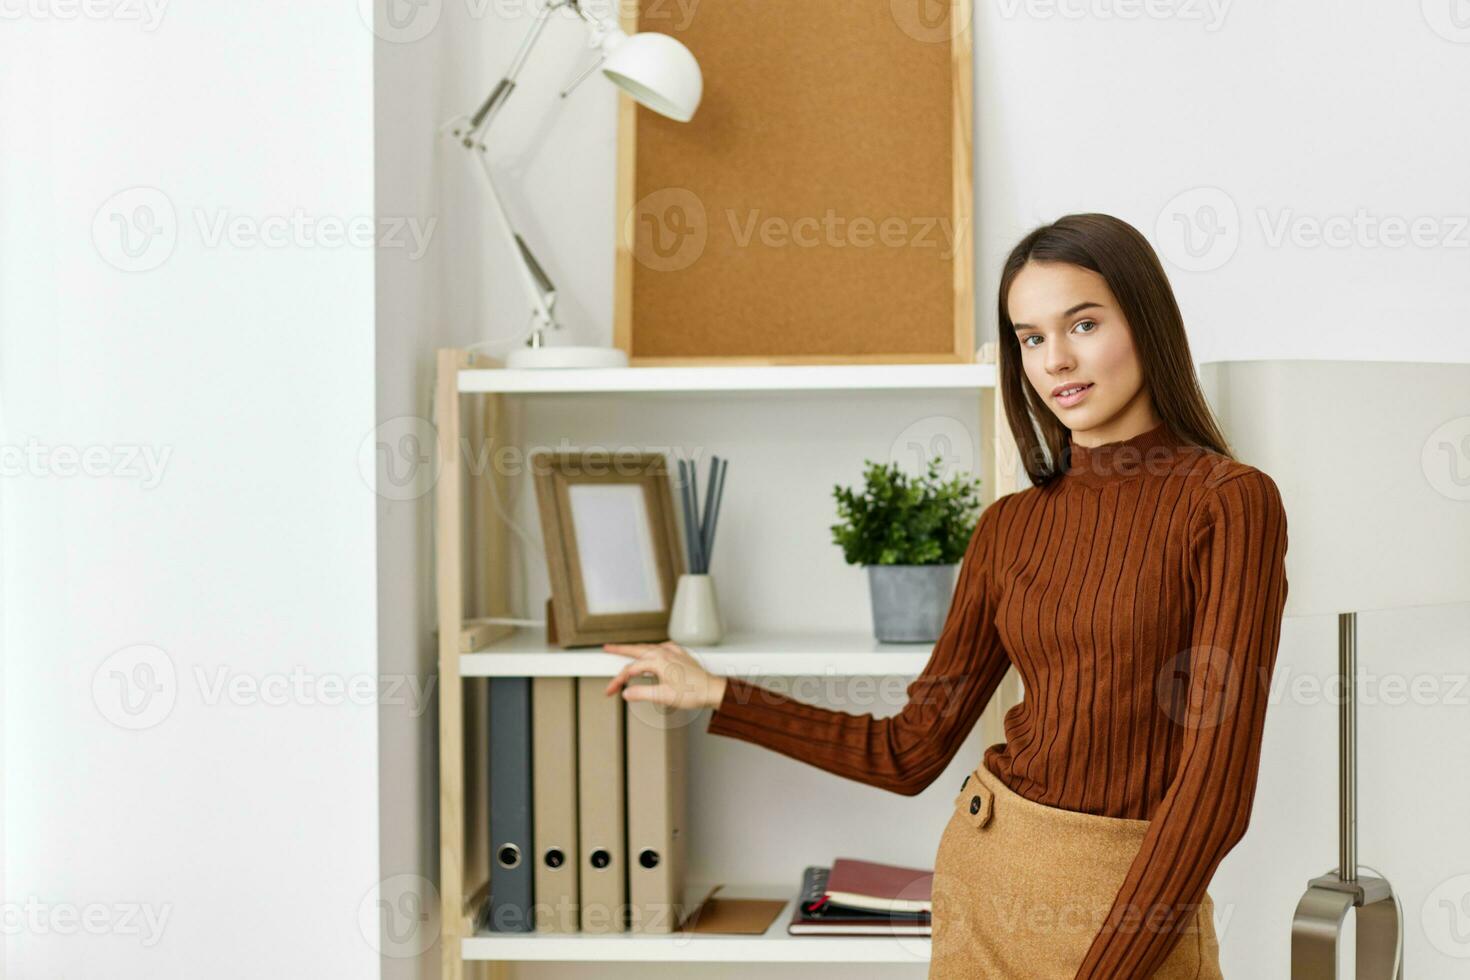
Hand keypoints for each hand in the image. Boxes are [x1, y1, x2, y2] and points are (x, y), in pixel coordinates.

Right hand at [602, 641, 727, 710]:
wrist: (712, 690)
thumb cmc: (693, 693)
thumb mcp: (663, 696)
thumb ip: (641, 693)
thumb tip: (626, 693)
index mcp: (658, 660)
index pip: (630, 670)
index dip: (617, 681)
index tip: (610, 691)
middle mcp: (664, 652)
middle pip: (636, 650)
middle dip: (620, 649)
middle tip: (606, 647)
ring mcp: (673, 652)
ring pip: (648, 648)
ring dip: (635, 649)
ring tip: (624, 649)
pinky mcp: (680, 655)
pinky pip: (661, 648)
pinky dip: (652, 649)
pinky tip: (652, 652)